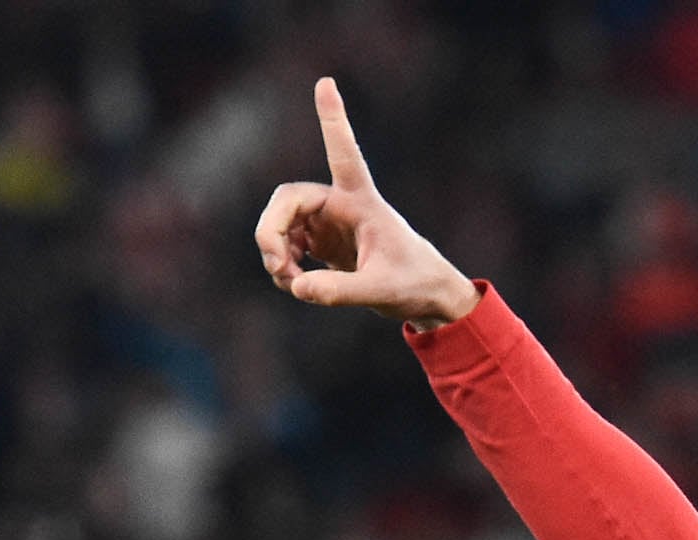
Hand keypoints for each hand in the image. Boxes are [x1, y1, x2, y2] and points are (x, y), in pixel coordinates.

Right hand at [254, 79, 478, 326]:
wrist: (425, 298)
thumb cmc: (414, 283)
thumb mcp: (381, 291)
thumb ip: (339, 291)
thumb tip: (296, 286)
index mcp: (362, 201)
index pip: (344, 154)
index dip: (333, 119)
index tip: (326, 83)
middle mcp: (340, 204)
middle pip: (287, 200)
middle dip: (272, 231)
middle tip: (277, 267)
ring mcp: (327, 223)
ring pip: (280, 224)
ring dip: (275, 252)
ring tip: (291, 282)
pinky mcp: (320, 242)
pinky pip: (286, 246)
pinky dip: (284, 265)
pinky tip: (296, 282)